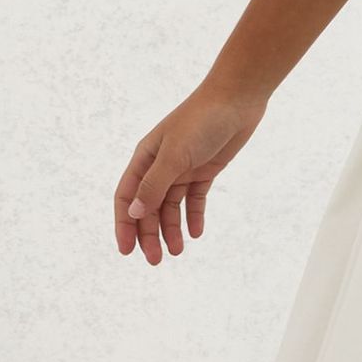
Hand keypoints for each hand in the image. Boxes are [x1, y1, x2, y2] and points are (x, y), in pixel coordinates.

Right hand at [114, 79, 267, 263]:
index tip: (127, 251)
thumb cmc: (201, 121)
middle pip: (149, 207)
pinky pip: (195, 199)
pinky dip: (194, 216)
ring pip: (171, 207)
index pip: (127, 198)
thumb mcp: (174, 156)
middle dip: (150, 235)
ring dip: (172, 230)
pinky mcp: (204, 170)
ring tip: (178, 252)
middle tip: (156, 261)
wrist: (236, 100)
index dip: (124, 225)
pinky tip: (196, 233)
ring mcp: (182, 169)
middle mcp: (160, 166)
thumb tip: (135, 213)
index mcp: (144, 159)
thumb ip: (154, 185)